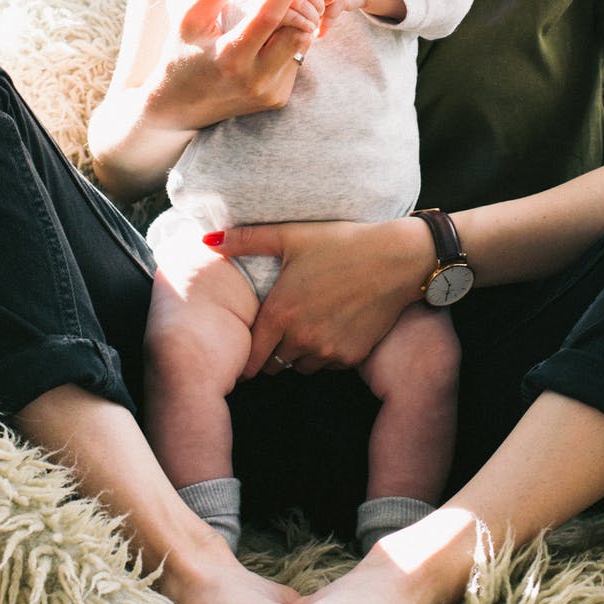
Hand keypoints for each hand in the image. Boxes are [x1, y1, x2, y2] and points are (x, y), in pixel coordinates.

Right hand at [155, 0, 324, 128]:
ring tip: (275, 15)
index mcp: (230, 56)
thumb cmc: (182, 56)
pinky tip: (268, 42)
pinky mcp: (279, 99)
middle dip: (300, 3)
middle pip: (298, 29)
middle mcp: (255, 78)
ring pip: (302, 44)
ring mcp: (270, 92)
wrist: (180, 107)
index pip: (269, 15)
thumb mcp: (190, 20)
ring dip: (295, 23)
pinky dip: (288, 44)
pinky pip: (297, 60)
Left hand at [203, 218, 435, 376]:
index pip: (251, 357)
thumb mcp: (292, 236)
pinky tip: (332, 328)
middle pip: (274, 366)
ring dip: (298, 355)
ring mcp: (328, 351)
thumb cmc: (342, 243)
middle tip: (279, 333)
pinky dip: (325, 354)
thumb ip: (246, 240)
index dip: (246, 357)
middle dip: (272, 353)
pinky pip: (328, 366)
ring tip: (307, 327)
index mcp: (280, 313)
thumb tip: (207, 241)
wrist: (396, 259)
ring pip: (300, 368)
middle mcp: (301, 338)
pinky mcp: (351, 356)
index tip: (248, 350)